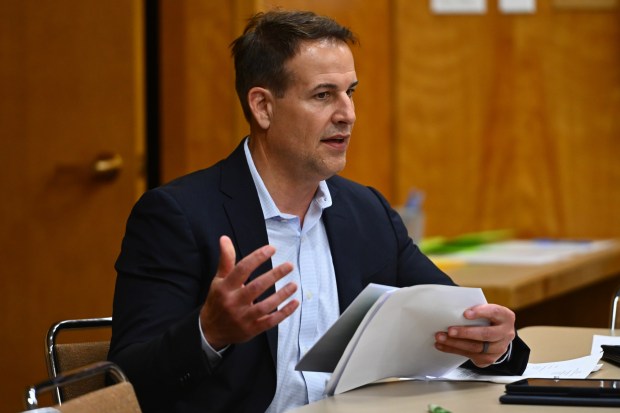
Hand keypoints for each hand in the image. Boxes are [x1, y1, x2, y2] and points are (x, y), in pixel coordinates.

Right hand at [199, 235, 298, 349]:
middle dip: (274, 275)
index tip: (272, 249)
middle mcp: (234, 302)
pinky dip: (284, 313)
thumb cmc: (218, 301)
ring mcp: (243, 317)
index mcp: (225, 287)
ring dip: (281, 295)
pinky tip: (295, 303)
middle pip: (256, 287)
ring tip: (293, 284)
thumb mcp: (218, 280)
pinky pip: (270, 321)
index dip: (257, 257)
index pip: (242, 269)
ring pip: (265, 306)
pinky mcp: (251, 330)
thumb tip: (225, 238)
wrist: (210, 331)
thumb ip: (226, 260)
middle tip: (289, 265)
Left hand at [434, 304, 515, 367]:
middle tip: (449, 330)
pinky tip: (443, 346)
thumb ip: (475, 310)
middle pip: (486, 334)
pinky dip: (454, 350)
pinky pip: (471, 356)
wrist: (495, 334)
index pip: (495, 312)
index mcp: (506, 317)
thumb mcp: (485, 310)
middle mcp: (506, 333)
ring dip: (455, 343)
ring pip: (476, 348)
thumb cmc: (486, 318)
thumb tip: (452, 310)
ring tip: (440, 338)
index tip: (465, 313)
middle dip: (465, 333)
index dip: (480, 312)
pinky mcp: (490, 359)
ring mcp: (499, 348)